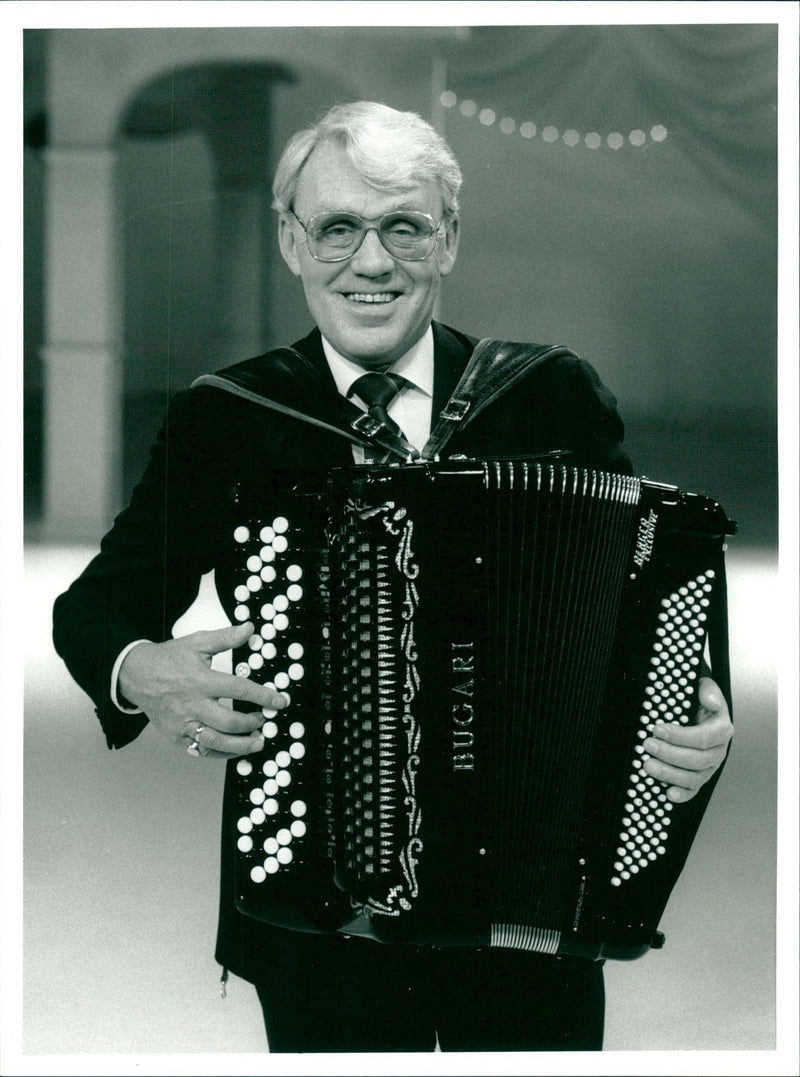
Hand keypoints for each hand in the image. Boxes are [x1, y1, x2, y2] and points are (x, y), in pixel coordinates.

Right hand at [118, 622, 286, 758]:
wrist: (135, 675)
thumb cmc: (168, 659)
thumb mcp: (197, 642)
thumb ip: (225, 638)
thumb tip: (249, 629)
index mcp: (200, 680)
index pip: (238, 689)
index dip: (262, 697)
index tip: (279, 702)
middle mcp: (192, 704)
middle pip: (228, 721)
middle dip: (252, 724)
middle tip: (264, 721)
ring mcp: (183, 723)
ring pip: (216, 742)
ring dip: (241, 745)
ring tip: (257, 741)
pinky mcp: (176, 736)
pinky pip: (201, 750)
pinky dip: (221, 753)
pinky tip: (235, 749)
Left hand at [641, 676, 732, 802]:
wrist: (696, 709)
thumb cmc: (697, 700)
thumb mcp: (703, 688)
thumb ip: (707, 690)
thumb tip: (708, 699)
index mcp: (721, 729)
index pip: (703, 737)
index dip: (679, 736)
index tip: (657, 729)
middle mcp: (718, 751)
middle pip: (698, 760)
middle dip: (669, 754)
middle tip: (647, 745)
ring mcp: (710, 766)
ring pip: (694, 777)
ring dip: (669, 773)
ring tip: (648, 765)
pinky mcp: (699, 777)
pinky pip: (693, 790)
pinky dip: (682, 794)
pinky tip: (668, 793)